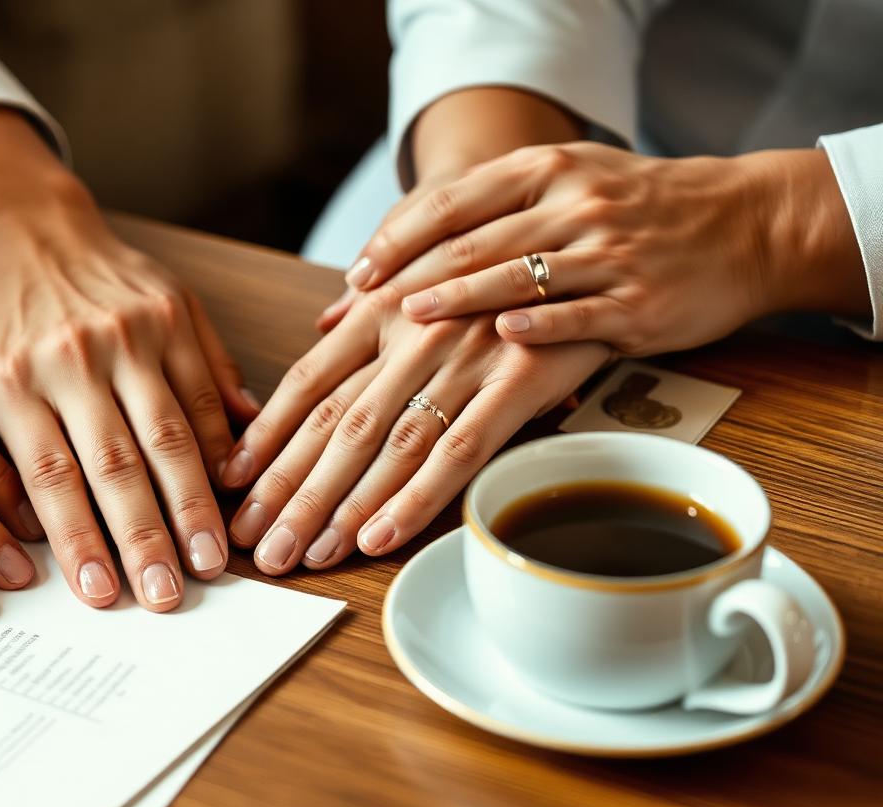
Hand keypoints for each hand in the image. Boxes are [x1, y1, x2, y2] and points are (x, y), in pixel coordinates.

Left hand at [0, 107, 255, 612]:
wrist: (29, 226)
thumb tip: (20, 528)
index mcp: (12, 375)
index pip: (51, 475)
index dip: (80, 540)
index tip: (102, 594)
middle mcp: (74, 354)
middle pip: (118, 464)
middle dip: (146, 539)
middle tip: (168, 597)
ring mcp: (130, 331)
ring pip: (172, 433)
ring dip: (194, 506)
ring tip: (211, 561)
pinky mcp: (175, 313)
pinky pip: (204, 390)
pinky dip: (221, 445)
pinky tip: (231, 493)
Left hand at [223, 291, 608, 568]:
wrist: (605, 222)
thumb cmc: (505, 261)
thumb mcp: (433, 271)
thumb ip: (376, 309)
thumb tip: (320, 327)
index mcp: (383, 308)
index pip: (307, 383)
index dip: (266, 435)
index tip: (230, 481)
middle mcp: (415, 331)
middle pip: (335, 425)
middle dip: (287, 490)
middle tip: (249, 541)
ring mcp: (465, 357)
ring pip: (386, 445)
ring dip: (338, 507)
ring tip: (298, 553)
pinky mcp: (520, 380)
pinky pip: (458, 451)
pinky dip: (414, 499)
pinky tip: (375, 539)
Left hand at [326, 143, 869, 355]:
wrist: (746, 223)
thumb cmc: (635, 209)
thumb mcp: (566, 184)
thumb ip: (488, 213)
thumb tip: (391, 261)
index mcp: (547, 171)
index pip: (453, 202)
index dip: (399, 239)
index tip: (357, 273)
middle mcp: (574, 204)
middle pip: (474, 242)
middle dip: (411, 277)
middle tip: (363, 308)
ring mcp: (608, 253)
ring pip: (520, 276)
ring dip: (459, 297)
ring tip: (409, 319)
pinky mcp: (639, 301)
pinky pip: (580, 313)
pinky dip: (539, 324)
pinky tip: (502, 337)